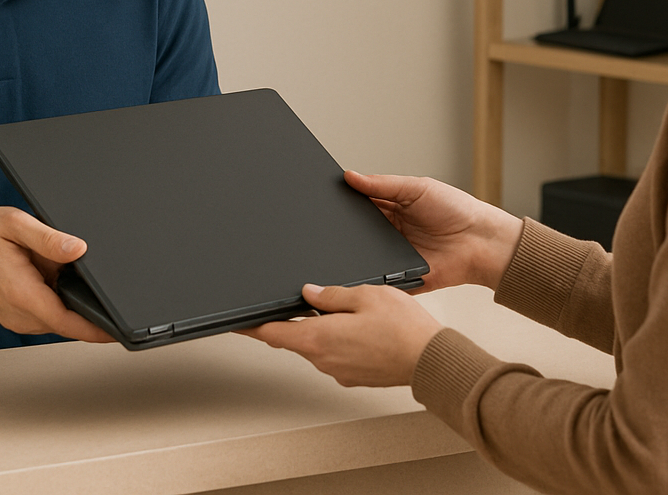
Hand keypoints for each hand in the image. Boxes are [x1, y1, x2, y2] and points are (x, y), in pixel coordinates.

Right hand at [0, 206, 113, 342]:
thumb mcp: (13, 224)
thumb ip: (48, 238)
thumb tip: (79, 248)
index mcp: (22, 293)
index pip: (69, 323)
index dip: (98, 328)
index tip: (121, 329)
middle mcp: (21, 314)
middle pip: (70, 321)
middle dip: (91, 305)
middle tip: (105, 280)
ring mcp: (19, 319)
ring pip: (60, 317)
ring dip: (72, 300)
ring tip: (68, 270)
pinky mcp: (19, 316)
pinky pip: (49, 313)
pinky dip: (60, 299)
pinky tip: (56, 277)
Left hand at [246, 283, 442, 386]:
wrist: (430, 360)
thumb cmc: (403, 329)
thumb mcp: (364, 294)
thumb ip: (331, 293)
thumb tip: (310, 292)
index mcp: (318, 338)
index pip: (271, 332)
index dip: (251, 325)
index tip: (236, 322)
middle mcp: (323, 360)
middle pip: (295, 338)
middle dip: (295, 320)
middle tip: (301, 301)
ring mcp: (339, 371)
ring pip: (319, 346)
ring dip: (323, 330)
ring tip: (347, 311)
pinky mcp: (355, 376)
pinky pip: (338, 355)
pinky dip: (340, 341)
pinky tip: (361, 329)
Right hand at [345, 171, 523, 290]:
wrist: (481, 243)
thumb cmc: (457, 210)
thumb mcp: (417, 188)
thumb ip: (383, 184)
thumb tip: (351, 176)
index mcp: (392, 208)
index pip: (360, 204)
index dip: (345, 201)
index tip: (328, 196)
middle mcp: (389, 232)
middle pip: (357, 230)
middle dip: (347, 227)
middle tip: (336, 221)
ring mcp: (392, 256)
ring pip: (362, 255)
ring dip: (357, 250)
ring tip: (350, 242)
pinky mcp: (398, 278)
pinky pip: (377, 278)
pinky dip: (369, 274)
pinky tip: (364, 265)